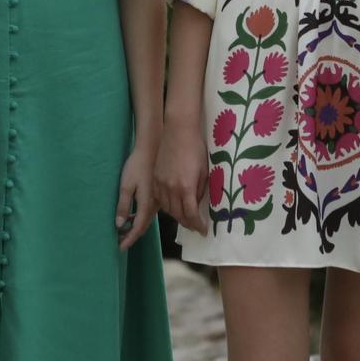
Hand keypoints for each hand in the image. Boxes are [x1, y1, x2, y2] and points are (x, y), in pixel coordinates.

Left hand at [117, 148, 156, 249]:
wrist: (152, 148)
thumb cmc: (137, 165)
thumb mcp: (126, 185)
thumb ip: (124, 205)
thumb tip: (120, 224)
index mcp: (147, 204)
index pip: (138, 228)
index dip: (129, 239)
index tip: (120, 248)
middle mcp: (155, 205)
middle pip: (144, 226)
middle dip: (132, 236)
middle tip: (120, 242)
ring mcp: (158, 200)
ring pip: (148, 219)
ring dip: (137, 227)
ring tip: (124, 232)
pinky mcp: (158, 194)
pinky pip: (150, 212)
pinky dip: (141, 218)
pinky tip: (134, 216)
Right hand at [154, 117, 209, 236]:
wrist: (179, 130)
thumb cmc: (196, 148)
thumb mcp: (204, 171)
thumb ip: (200, 190)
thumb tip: (198, 204)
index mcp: (186, 187)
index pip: (191, 215)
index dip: (198, 225)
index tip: (203, 230)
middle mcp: (171, 189)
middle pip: (178, 215)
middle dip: (188, 223)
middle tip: (196, 226)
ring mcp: (161, 183)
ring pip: (167, 209)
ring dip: (177, 216)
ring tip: (186, 217)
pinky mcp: (155, 178)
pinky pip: (159, 199)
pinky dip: (166, 205)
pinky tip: (173, 205)